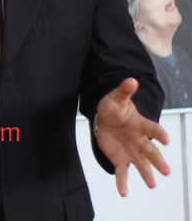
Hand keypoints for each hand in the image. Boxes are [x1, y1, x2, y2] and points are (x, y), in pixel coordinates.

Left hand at [95, 77, 170, 196]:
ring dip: (147, 174)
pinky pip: (123, 173)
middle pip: (150, 151)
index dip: (159, 133)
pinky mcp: (121, 160)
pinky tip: (124, 193)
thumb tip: (131, 80)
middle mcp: (139, 140)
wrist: (105, 119)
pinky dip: (123, 183)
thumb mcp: (116, 98)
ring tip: (153, 185)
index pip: (152, 128)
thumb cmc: (114, 108)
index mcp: (140, 124)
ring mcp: (131, 151)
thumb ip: (124, 91)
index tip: (167, 140)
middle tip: (166, 171)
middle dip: (158, 160)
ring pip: (141, 165)